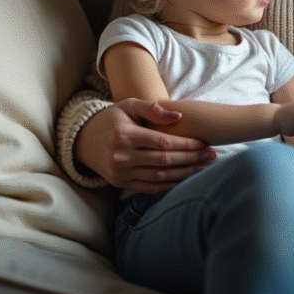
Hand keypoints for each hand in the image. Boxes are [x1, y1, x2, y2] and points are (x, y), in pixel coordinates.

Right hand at [74, 99, 215, 192]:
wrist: (83, 140)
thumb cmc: (112, 119)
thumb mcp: (128, 105)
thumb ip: (153, 109)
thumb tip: (179, 117)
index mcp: (125, 135)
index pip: (163, 143)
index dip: (186, 144)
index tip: (204, 143)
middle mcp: (121, 156)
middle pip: (164, 161)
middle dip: (191, 159)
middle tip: (211, 156)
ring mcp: (120, 172)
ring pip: (160, 177)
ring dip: (184, 173)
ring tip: (203, 167)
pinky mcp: (120, 183)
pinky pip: (149, 188)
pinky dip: (169, 186)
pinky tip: (185, 180)